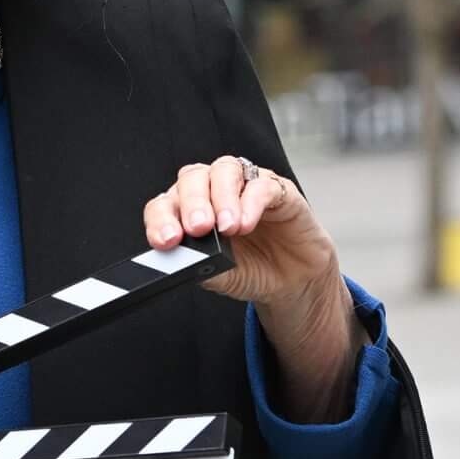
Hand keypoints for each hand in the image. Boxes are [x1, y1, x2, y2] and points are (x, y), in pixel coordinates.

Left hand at [144, 156, 363, 420]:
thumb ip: (200, 267)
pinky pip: (264, 183)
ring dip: (218, 198)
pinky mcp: (281, 193)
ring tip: (220, 228)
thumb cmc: (251, 276)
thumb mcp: (219, 278)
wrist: (299, 287)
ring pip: (223, 172)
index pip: (164, 203)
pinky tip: (244, 220)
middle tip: (190, 233)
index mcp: (191, 212)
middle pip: (191, 178)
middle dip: (187, 204)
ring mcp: (248, 190)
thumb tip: (173, 264)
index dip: (160, 217)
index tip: (164, 243)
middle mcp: (215, 195)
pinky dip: (252, 198)